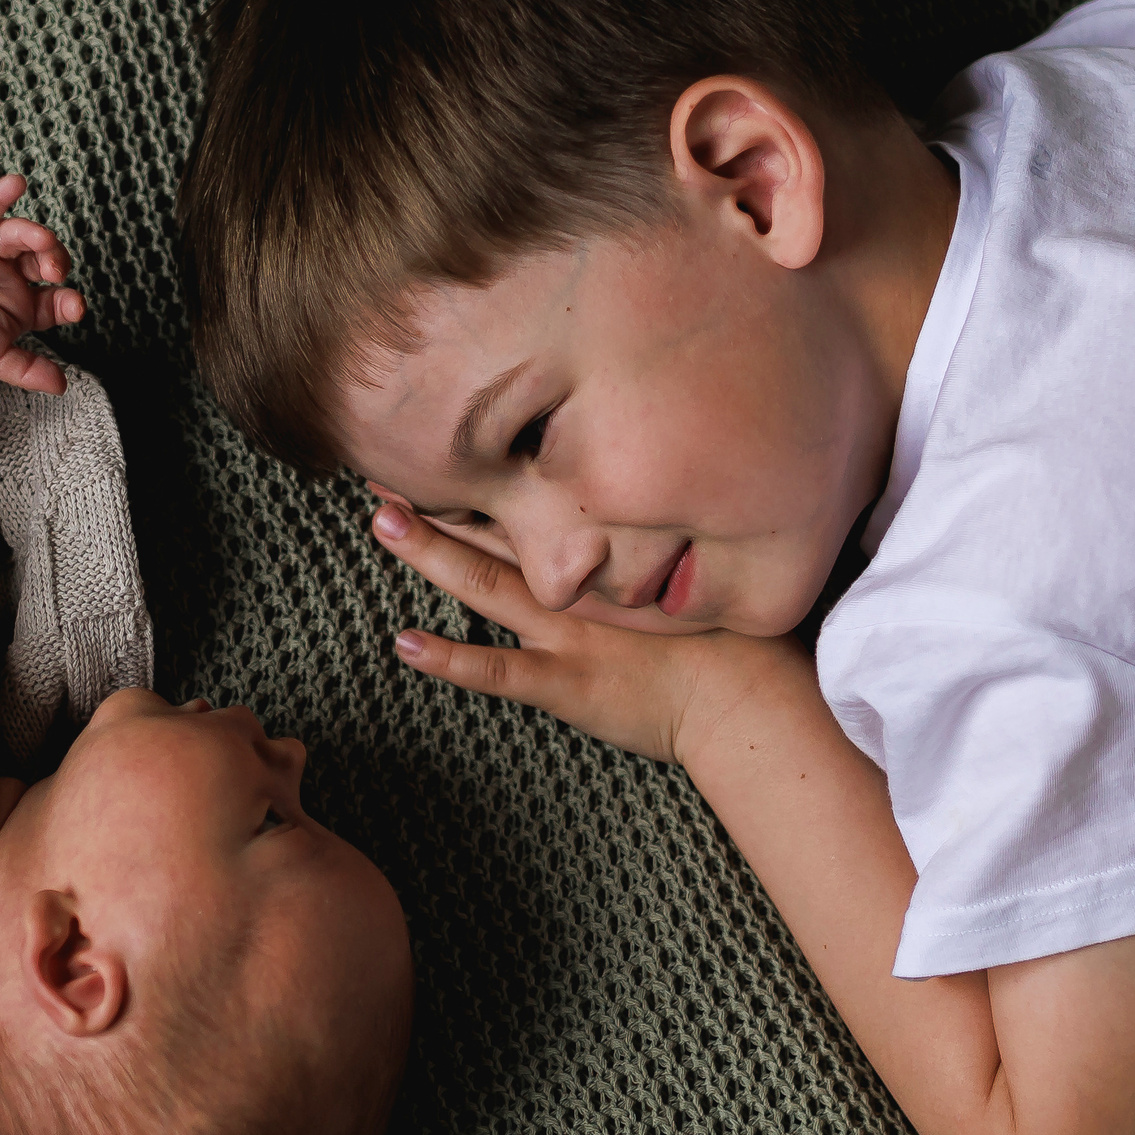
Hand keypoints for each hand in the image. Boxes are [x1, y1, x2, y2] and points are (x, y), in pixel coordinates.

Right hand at [0, 174, 82, 394]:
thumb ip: (28, 370)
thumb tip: (61, 386)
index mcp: (24, 306)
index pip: (58, 299)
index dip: (69, 300)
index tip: (74, 305)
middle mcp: (11, 277)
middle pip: (45, 260)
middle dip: (56, 260)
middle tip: (55, 271)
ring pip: (21, 236)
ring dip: (36, 236)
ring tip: (41, 243)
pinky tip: (16, 184)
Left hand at [371, 502, 800, 763]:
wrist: (753, 695)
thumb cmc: (732, 636)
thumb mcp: (697, 568)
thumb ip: (661, 535)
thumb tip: (647, 496)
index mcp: (605, 554)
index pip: (533, 500)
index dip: (482, 472)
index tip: (439, 439)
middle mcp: (578, 583)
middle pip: (496, 528)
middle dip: (438, 496)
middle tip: (384, 464)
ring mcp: (565, 632)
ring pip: (486, 582)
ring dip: (431, 552)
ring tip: (380, 521)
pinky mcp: (566, 683)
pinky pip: (499, 670)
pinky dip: (450, 659)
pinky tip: (405, 643)